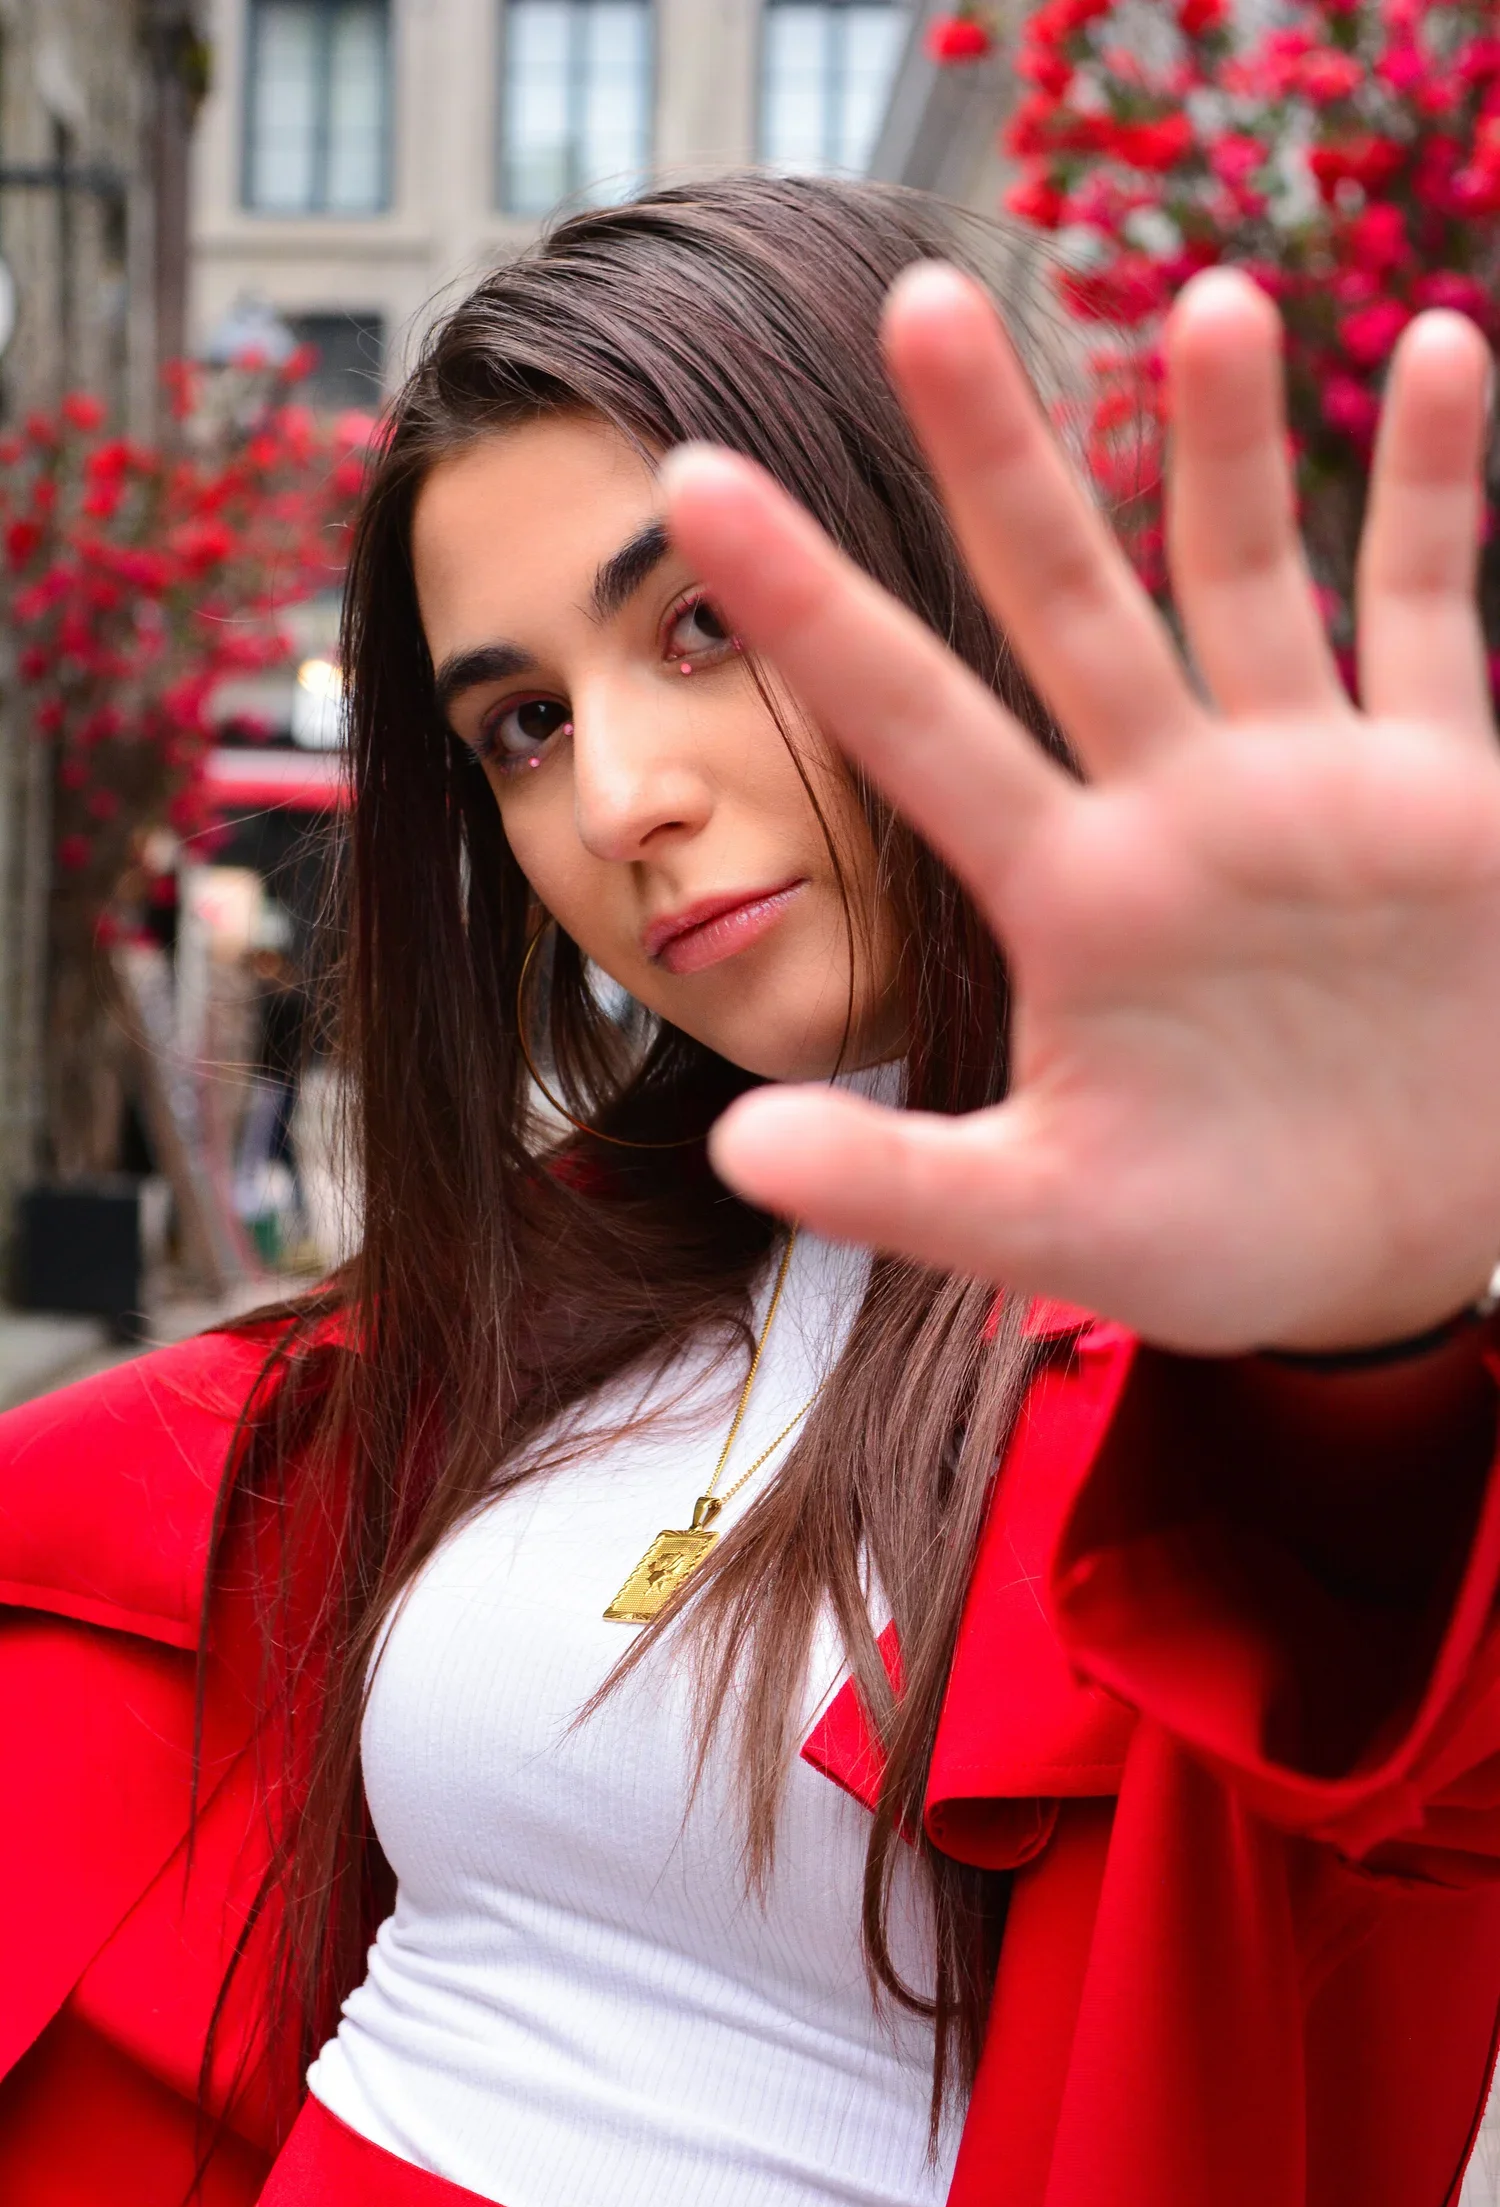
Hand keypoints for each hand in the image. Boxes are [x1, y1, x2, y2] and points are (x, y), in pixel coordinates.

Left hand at [662, 265, 1499, 1355]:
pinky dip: (1436, 490)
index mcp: (1062, 898)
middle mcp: (1166, 810)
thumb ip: (903, 1185)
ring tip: (1200, 296)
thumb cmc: (1225, 1241)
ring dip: (1226, 444)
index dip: (809, 608)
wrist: (1408, 1252)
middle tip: (919, 300)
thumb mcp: (1054, 1223)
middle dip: (998, 461)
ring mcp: (1301, 787)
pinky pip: (1433, 612)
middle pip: (1061, 601)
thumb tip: (732, 1150)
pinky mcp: (1438, 790)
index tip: (694, 483)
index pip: (911, 724)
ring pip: (1244, 578)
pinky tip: (1434, 349)